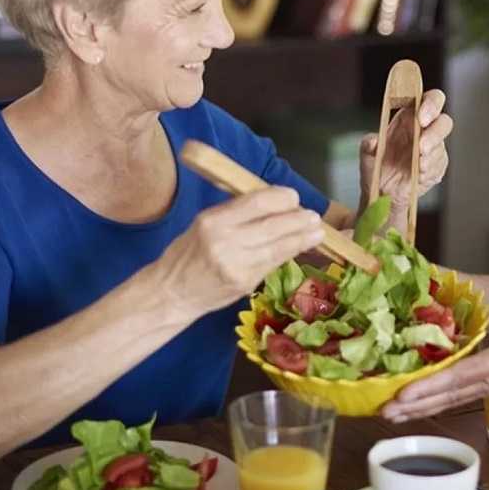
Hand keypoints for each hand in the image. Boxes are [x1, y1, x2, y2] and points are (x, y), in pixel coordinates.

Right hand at [151, 187, 323, 319]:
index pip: (258, 202)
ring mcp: (237, 264)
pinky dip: (291, 253)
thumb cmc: (188, 253)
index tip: (294, 197)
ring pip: (279, 246)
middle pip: (273, 225)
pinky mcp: (245, 282)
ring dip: (302, 238)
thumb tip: (274, 202)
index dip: (282, 198)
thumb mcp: (204, 223)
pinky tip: (302, 247)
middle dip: (299, 219)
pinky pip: (274, 263)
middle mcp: (225, 241)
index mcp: (213, 220)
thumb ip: (236, 213)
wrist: (171, 292)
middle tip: (314, 216)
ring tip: (317, 232)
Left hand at [360, 89, 451, 208]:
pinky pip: (439, 165)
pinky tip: (419, 174)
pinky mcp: (437, 166)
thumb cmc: (377, 167)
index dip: (430, 104)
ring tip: (418, 164)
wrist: (382, 193)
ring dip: (431, 155)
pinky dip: (430, 170)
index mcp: (409, 118)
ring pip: (442, 145)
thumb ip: (368, 145)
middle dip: (435, 132)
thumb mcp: (367, 154)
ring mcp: (433, 149)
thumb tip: (373, 141)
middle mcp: (424, 131)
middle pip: (444, 121)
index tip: (421, 117)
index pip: (427, 100)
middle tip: (421, 145)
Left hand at [381, 302, 488, 421]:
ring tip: (391, 416)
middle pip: (446, 395)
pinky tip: (420, 404)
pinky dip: (435, 402)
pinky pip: (457, 396)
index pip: (459, 377)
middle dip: (415, 405)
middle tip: (383, 413)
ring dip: (421, 408)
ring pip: (449, 399)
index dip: (431, 385)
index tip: (404, 394)